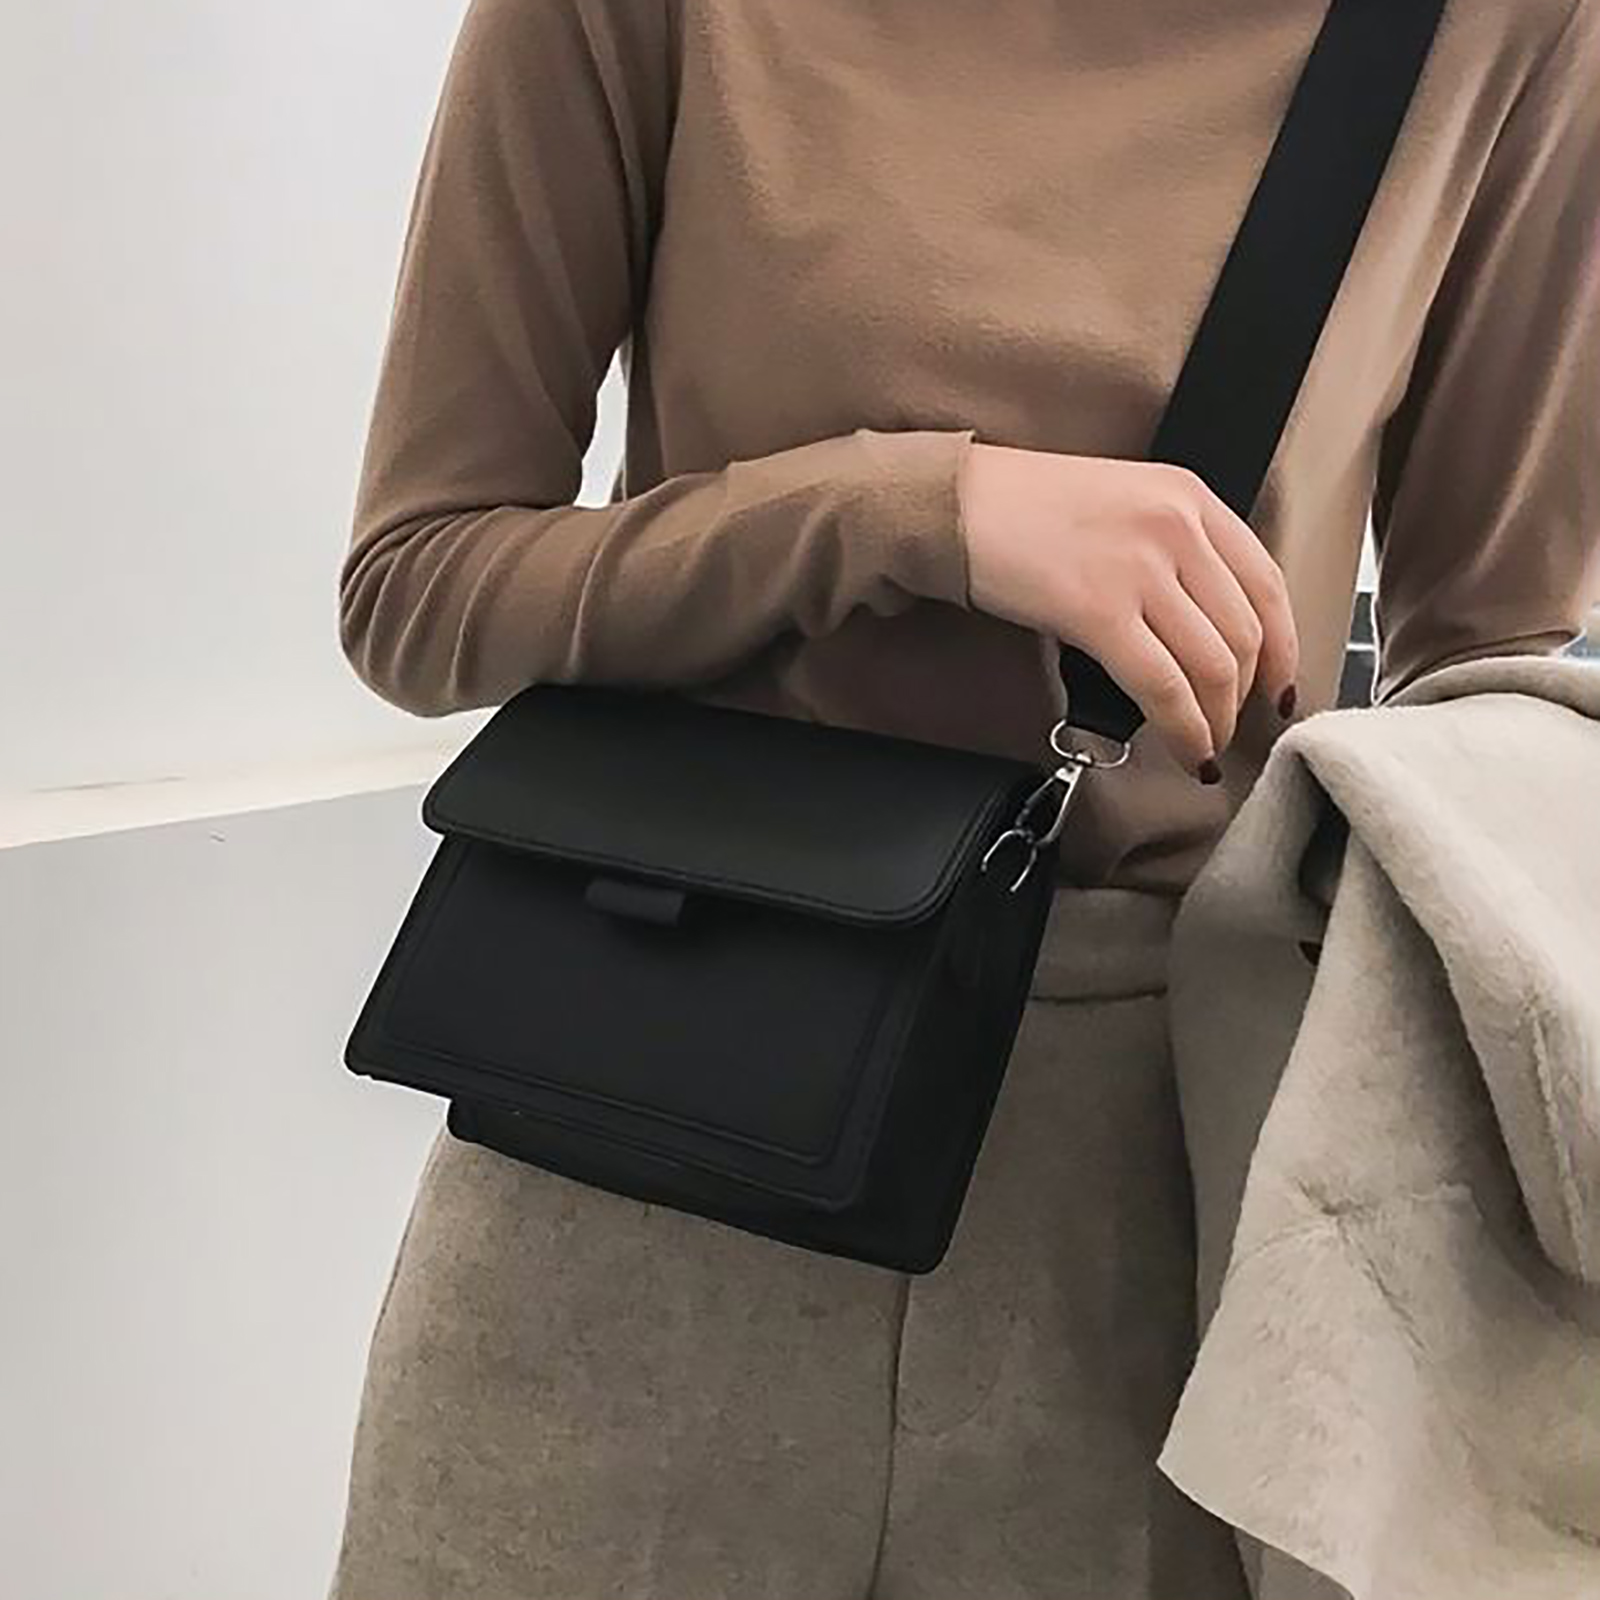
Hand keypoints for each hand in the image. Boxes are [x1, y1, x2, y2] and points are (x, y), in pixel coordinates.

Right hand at [957, 443, 1300, 776]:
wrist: (956, 506)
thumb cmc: (1024, 508)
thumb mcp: (1123, 502)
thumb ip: (1172, 548)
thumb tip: (1201, 628)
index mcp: (1189, 497)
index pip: (1267, 583)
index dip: (1284, 649)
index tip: (1279, 688)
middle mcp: (1176, 528)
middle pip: (1245, 634)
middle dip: (1244, 697)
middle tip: (1228, 728)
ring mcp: (1140, 569)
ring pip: (1213, 667)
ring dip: (1215, 721)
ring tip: (1202, 748)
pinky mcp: (1098, 611)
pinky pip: (1163, 686)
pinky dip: (1183, 729)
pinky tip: (1183, 749)